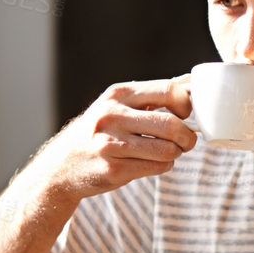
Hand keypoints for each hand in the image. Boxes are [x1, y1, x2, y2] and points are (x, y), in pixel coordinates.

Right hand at [42, 77, 195, 200]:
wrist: (61, 165)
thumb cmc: (99, 131)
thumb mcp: (117, 105)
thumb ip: (153, 94)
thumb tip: (192, 83)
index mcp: (118, 94)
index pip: (169, 90)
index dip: (186, 104)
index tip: (185, 114)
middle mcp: (113, 116)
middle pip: (172, 124)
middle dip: (188, 136)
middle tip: (187, 140)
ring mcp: (112, 143)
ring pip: (168, 149)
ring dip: (177, 152)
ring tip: (171, 151)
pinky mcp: (115, 168)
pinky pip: (158, 166)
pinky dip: (164, 165)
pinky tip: (154, 162)